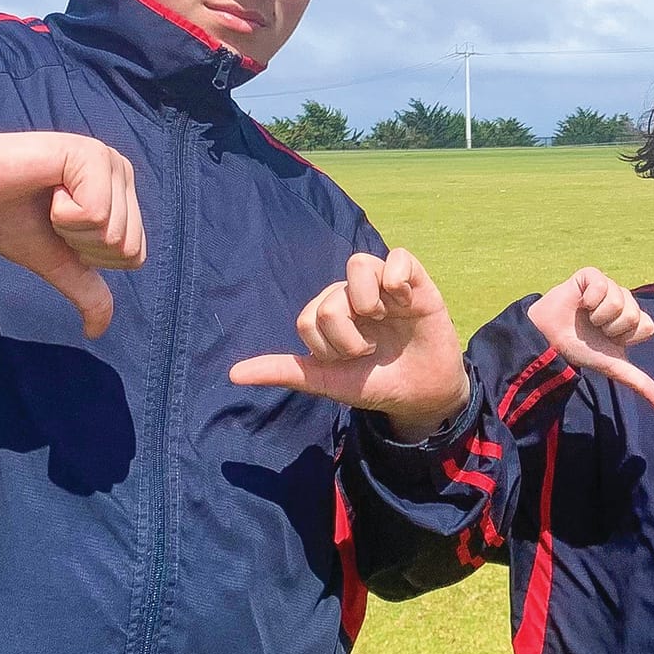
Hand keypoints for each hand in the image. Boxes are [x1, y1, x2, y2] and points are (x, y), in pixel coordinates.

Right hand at [0, 129, 145, 338]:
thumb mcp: (57, 262)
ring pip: (111, 232)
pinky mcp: (90, 153)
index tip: (59, 229)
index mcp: (122, 196)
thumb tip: (98, 332)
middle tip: (52, 214)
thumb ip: (85, 291)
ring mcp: (108, 160)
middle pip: (125, 246)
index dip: (89, 256)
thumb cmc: (12, 220)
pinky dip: (63, 214)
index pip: (134, 256)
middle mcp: (122, 173)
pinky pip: (94, 214)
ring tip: (48, 200)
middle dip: (79, 243)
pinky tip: (48, 187)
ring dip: (68, 227)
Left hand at [230, 248, 471, 439]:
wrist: (421, 395)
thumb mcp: (328, 381)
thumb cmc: (374, 383)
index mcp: (330, 312)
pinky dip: (396, 279)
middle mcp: (354, 294)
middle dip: (348, 337)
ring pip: (358, 265)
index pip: (308, 318)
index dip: (327, 347)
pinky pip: (398, 258)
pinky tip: (404, 303)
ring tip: (385, 321)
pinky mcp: (417, 281)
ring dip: (367, 303)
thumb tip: (233, 374)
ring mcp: (384, 286)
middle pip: (331, 299)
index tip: (349, 361)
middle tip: (371, 350)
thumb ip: (285, 371)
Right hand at [527, 268, 653, 409]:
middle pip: (634, 314)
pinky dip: (589, 299)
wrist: (549, 339)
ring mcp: (608, 287)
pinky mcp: (591, 275)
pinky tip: (580, 303)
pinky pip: (602, 285)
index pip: (647, 326)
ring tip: (586, 316)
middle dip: (611, 327)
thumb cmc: (580, 349)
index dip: (626, 337)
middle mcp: (623, 301)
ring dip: (598, 315)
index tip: (609, 340)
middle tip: (595, 328)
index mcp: (632, 320)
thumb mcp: (611, 366)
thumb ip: (637, 381)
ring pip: (618, 300)